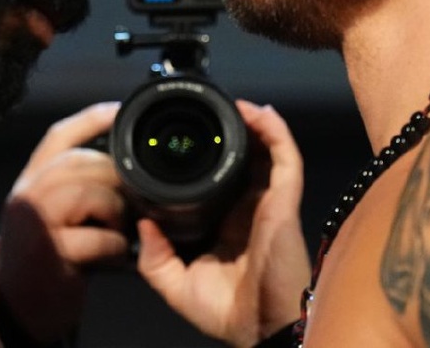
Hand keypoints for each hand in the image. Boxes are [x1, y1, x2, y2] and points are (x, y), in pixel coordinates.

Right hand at [0, 101, 128, 343]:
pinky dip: (116, 247)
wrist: (22, 305)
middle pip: (83, 162)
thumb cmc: (47, 254)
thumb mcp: (54, 210)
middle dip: (117, 178)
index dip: (94, 118)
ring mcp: (36, 222)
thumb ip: (76, 182)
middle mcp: (29, 193)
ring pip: (92, 193)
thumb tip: (124, 160)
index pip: (61, 134)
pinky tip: (114, 255)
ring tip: (119, 229)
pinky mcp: (52, 253)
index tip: (123, 111)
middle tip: (131, 201)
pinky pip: (99, 238)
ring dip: (117, 211)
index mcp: (32, 178)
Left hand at [136, 100, 308, 347]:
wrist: (259, 331)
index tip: (187, 135)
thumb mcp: (175, 284)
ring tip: (234, 104)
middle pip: (247, 158)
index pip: (221, 178)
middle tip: (210, 111)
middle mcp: (249, 208)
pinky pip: (286, 161)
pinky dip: (276, 133)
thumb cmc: (227, 313)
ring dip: (253, 124)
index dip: (211, 155)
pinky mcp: (284, 204)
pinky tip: (258, 114)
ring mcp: (269, 204)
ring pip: (268, 151)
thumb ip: (154, 256)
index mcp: (227, 223)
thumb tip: (143, 221)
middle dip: (232, 132)